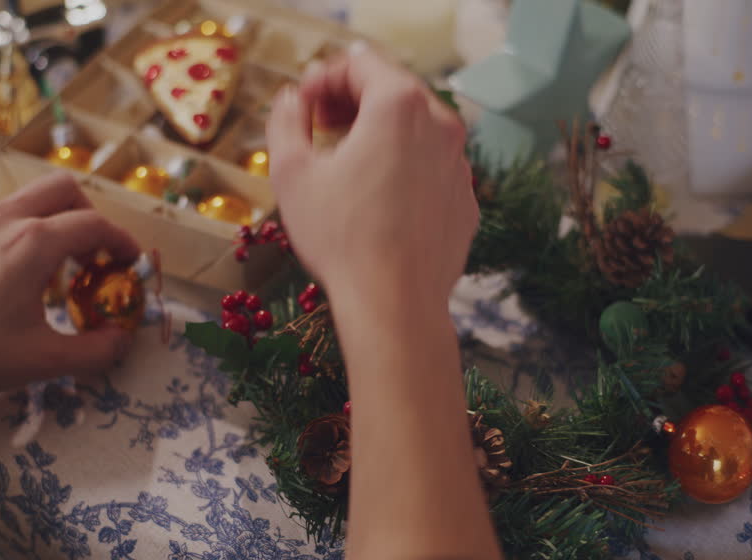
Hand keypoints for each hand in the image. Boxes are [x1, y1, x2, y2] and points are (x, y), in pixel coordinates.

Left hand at [0, 172, 139, 409]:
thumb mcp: (46, 360)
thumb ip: (97, 350)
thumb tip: (122, 341)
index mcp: (34, 243)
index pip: (95, 224)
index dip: (122, 241)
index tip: (131, 262)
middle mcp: (5, 220)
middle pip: (63, 188)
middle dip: (89, 214)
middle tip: (95, 254)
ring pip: (28, 199)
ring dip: (54, 223)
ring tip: (57, 270)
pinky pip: (0, 218)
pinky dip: (22, 233)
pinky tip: (15, 278)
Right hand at [266, 46, 477, 331]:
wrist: (395, 305)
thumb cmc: (341, 238)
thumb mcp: (291, 172)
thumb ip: (286, 119)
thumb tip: (291, 101)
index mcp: (399, 105)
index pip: (361, 62)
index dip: (323, 76)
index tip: (303, 103)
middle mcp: (441, 125)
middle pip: (393, 90)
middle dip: (352, 100)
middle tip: (319, 124)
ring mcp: (460, 164)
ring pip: (415, 130)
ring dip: (379, 134)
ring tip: (344, 162)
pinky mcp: (465, 200)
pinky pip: (430, 169)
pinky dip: (404, 169)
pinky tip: (376, 199)